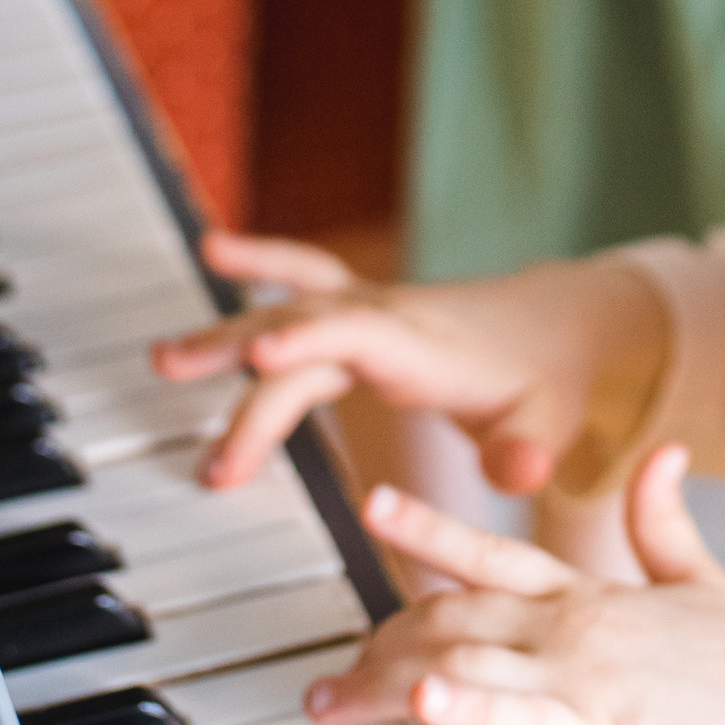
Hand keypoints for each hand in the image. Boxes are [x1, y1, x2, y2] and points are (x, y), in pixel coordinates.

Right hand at [158, 228, 667, 499]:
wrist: (558, 324)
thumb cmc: (549, 380)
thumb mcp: (551, 422)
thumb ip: (530, 450)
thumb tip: (517, 475)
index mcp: (425, 346)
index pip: (359, 336)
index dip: (310, 342)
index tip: (262, 355)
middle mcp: (388, 318)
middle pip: (306, 342)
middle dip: (254, 393)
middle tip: (218, 467)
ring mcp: (370, 311)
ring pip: (290, 312)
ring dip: (229, 334)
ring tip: (166, 360)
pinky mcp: (361, 314)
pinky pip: (304, 282)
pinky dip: (261, 262)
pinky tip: (215, 249)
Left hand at [311, 451, 724, 724]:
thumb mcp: (710, 584)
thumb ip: (668, 521)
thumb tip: (664, 449)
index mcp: (595, 595)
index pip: (491, 552)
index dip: (426, 525)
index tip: (372, 503)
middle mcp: (574, 627)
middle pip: (449, 618)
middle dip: (377, 642)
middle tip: (324, 675)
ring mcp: (583, 679)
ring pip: (459, 662)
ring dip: (386, 682)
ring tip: (333, 702)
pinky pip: (518, 717)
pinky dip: (464, 707)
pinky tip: (420, 701)